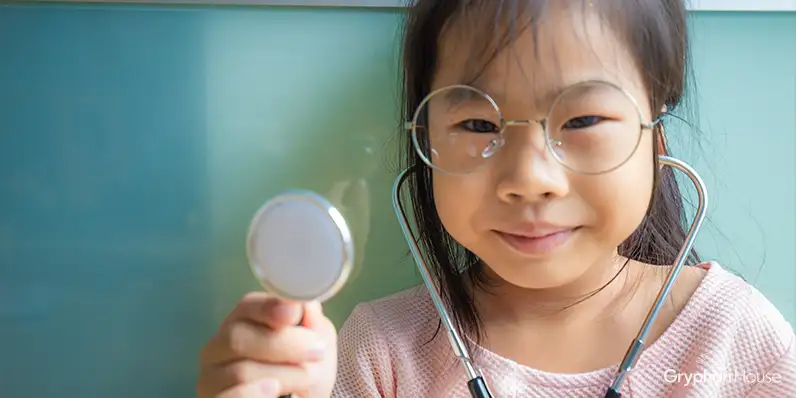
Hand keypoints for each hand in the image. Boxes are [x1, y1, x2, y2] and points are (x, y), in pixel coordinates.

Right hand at [197, 293, 337, 397]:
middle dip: (283, 343)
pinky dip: (253, 394)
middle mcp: (218, 348)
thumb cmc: (304, 370)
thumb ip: (311, 322)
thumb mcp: (315, 341)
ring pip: (240, 372)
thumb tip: (306, 305)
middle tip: (317, 351)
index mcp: (242, 322)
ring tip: (309, 377)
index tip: (294, 313)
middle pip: (237, 338)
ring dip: (284, 374)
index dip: (269, 308)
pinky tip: (273, 389)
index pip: (246, 307)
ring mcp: (212, 378)